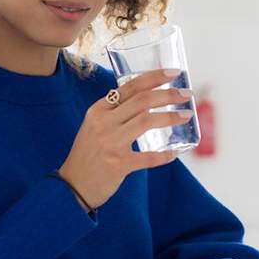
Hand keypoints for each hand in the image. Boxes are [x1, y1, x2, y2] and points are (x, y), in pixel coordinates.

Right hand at [58, 68, 193, 208]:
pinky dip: (164, 155)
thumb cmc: (87, 154)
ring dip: (170, 117)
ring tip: (186, 115)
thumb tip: (145, 101)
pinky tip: (174, 153)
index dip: (154, 77)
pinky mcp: (118, 164)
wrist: (72, 185)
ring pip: (147, 121)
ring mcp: (111, 143)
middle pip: (142, 100)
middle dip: (168, 94)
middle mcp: (104, 123)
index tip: (173, 73)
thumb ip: (114, 113)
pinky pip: (148, 157)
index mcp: (98, 110)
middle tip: (186, 94)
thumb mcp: (94, 126)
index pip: (130, 87)